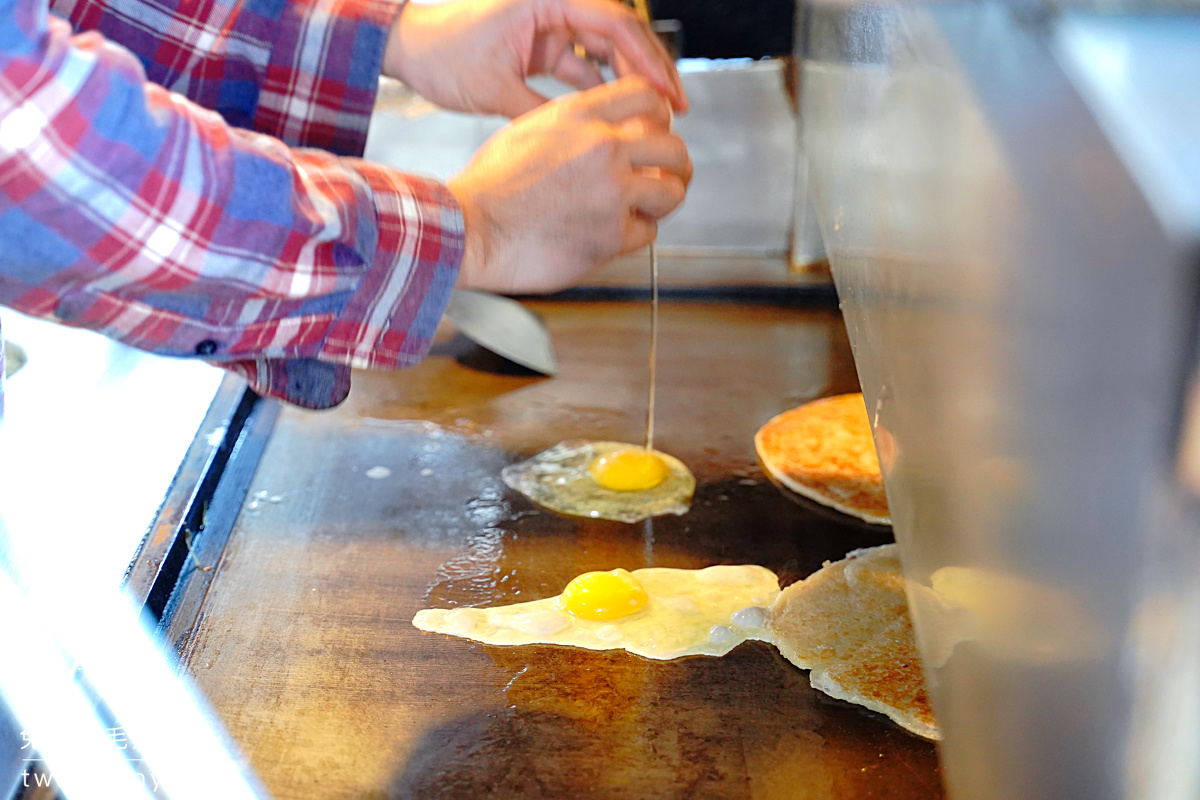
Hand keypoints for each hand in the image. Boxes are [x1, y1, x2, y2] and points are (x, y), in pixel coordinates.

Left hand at [383, 0, 686, 118]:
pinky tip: (622, 114)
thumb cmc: (442, 56)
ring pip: (608, 47)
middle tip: (676, 106)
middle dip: (651, 69)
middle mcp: (555, 2)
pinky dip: (604, 86)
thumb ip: (544, 110)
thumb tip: (586, 137)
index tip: (667, 93)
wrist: (410, 48)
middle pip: (620, 31)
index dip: (647, 59)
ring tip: (655, 115)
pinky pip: (586, 62)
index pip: (613, 21)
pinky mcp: (546, 42)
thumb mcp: (494, 90)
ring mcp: (552, 21)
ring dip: (632, 79)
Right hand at [448, 77, 690, 293]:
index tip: (659, 131)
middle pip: (673, 146)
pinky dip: (635, 235)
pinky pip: (648, 233)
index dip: (661, 115)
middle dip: (675, 164)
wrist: (471, 229)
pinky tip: (614, 233)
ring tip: (647, 208)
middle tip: (668, 175)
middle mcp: (602, 148)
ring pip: (672, 191)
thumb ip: (573, 124)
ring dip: (663, 201)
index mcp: (580, 116)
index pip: (646, 96)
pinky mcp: (612, 234)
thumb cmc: (489, 187)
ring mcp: (612, 192)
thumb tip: (605, 128)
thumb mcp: (529, 130)